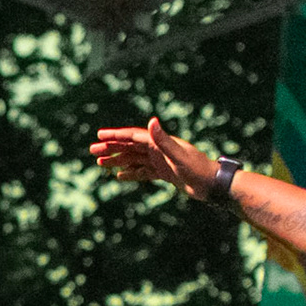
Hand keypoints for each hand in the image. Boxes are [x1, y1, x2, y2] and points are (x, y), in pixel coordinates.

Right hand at [92, 117, 219, 199]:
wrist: (212, 185)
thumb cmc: (197, 169)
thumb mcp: (178, 155)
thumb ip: (163, 140)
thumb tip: (151, 121)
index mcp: (161, 143)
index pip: (133, 136)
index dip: (116, 135)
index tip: (99, 135)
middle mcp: (160, 150)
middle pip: (130, 147)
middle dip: (111, 148)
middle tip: (92, 151)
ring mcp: (162, 161)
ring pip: (134, 159)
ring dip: (118, 160)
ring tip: (100, 163)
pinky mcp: (165, 173)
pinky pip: (143, 171)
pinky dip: (131, 173)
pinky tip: (120, 176)